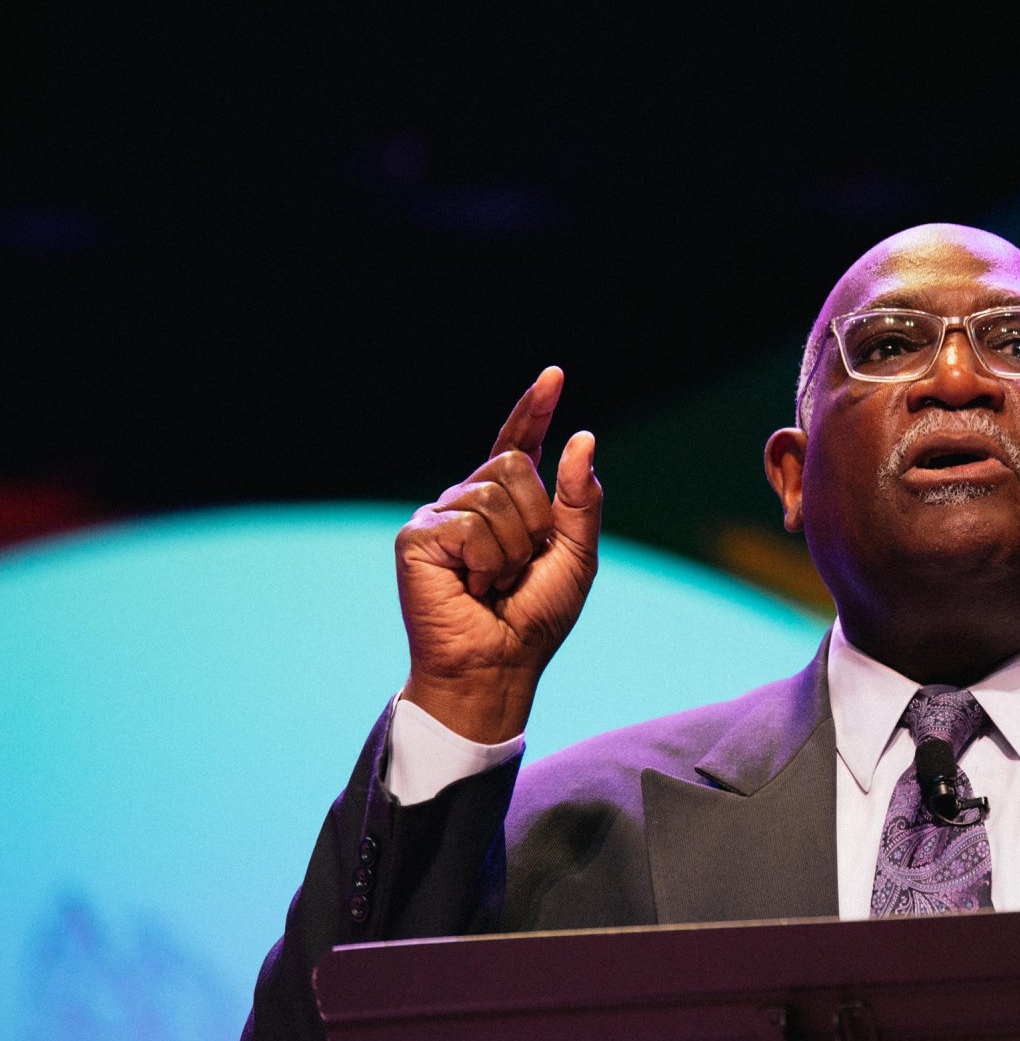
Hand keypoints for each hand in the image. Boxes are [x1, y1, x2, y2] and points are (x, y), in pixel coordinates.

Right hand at [396, 367, 601, 740]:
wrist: (500, 665)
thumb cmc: (535, 618)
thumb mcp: (576, 555)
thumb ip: (581, 499)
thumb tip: (582, 438)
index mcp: (505, 503)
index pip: (519, 443)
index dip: (534, 410)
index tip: (554, 375)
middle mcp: (467, 501)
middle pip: (514, 463)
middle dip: (535, 518)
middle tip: (520, 567)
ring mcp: (439, 516)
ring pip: (494, 493)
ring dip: (511, 548)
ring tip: (495, 583)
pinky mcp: (416, 538)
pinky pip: (470, 524)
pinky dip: (487, 560)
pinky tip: (473, 587)